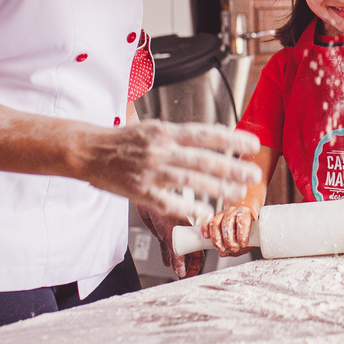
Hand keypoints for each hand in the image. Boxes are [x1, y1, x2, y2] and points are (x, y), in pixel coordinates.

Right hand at [81, 120, 260, 221]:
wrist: (89, 151)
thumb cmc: (125, 140)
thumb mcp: (154, 129)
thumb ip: (182, 136)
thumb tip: (216, 135)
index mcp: (166, 132)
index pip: (205, 134)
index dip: (231, 139)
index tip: (252, 144)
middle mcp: (161, 150)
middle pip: (203, 159)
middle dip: (232, 168)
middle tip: (254, 174)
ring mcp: (151, 172)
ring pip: (190, 181)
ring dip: (217, 188)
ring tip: (238, 193)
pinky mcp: (141, 191)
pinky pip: (169, 202)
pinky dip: (188, 209)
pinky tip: (206, 214)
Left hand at [138, 204, 204, 278]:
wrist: (148, 205)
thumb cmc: (162, 214)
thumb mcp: (170, 237)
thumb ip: (175, 254)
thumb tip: (180, 270)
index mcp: (190, 233)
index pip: (197, 252)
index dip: (195, 265)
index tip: (191, 275)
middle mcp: (184, 234)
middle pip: (189, 254)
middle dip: (186, 267)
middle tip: (183, 278)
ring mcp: (173, 235)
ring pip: (179, 253)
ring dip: (178, 264)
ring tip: (177, 273)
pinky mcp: (164, 235)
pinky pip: (167, 249)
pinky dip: (168, 257)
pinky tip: (167, 263)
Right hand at [205, 205, 258, 257]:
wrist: (242, 219)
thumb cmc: (247, 230)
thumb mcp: (251, 238)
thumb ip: (242, 247)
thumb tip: (228, 252)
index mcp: (245, 212)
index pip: (242, 221)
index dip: (242, 234)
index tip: (242, 245)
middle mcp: (232, 211)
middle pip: (227, 223)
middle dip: (229, 239)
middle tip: (233, 249)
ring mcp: (221, 214)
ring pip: (215, 224)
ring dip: (217, 239)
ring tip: (221, 249)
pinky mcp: (212, 218)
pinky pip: (206, 222)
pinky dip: (205, 230)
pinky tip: (207, 237)